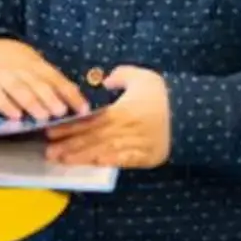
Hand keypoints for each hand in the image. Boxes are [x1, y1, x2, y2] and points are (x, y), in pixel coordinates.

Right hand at [0, 37, 88, 122]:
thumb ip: (51, 82)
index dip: (71, 94)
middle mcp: (23, 70)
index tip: (84, 109)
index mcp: (38, 66)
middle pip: (39, 84)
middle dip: (51, 98)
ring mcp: (4, 77)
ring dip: (32, 103)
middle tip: (61, 112)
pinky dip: (6, 106)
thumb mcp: (34, 66)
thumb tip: (76, 101)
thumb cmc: (14, 63)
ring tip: (43, 117)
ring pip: (20, 89)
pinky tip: (15, 117)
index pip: (58, 79)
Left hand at [47, 68, 171, 168]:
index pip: (90, 121)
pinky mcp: (145, 157)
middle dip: (70, 146)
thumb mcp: (145, 77)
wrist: (191, 115)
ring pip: (104, 152)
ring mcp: (135, 145)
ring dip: (82, 157)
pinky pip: (123, 161)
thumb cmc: (165, 95)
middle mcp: (126, 130)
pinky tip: (94, 165)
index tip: (51, 132)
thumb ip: (123, 75)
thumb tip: (106, 80)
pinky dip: (108, 164)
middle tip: (49, 152)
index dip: (70, 128)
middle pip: (93, 139)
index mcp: (123, 111)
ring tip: (63, 161)